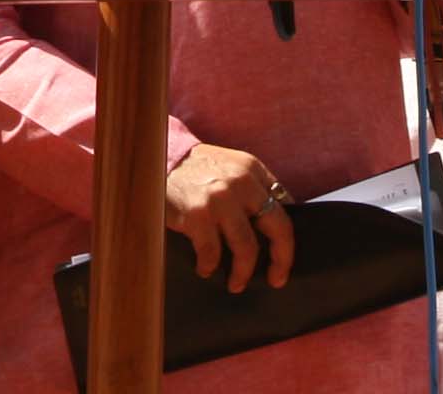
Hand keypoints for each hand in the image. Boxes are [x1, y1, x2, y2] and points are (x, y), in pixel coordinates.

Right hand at [162, 144, 295, 293]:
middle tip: (276, 279)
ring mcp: (220, 199)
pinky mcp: (197, 215)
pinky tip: (205, 268)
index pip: (284, 207)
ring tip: (236, 284)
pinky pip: (212, 253)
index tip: (283, 257)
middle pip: (278, 228)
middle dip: (281, 260)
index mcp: (253, 170)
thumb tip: (273, 225)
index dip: (287, 236)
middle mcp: (241, 182)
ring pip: (247, 248)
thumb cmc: (194, 170)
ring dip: (243, 273)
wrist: (155, 158)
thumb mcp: (230, 167)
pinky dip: (210, 266)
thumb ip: (252, 188)